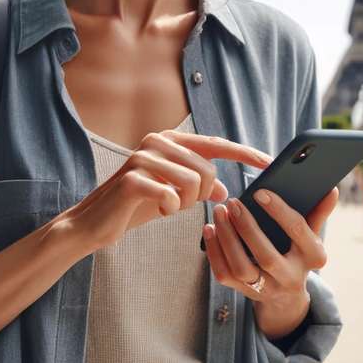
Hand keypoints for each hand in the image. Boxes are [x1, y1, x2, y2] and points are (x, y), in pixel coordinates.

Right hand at [61, 131, 271, 251]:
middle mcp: (157, 141)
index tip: (270, 162)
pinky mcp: (132, 178)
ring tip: (166, 206)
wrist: (93, 223)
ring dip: (184, 204)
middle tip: (180, 203)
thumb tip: (225, 189)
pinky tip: (155, 210)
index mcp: (170, 139)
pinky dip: (169, 210)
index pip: (216, 144)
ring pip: (194, 183)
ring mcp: (143, 157)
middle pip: (208, 169)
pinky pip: (172, 196)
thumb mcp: (174, 194)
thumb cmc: (137, 206)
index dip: (245, 153)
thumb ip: (199, 186)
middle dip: (202, 195)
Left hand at [203, 186, 339, 339]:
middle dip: (247, 228)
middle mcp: (292, 277)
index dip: (279, 210)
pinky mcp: (245, 293)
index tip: (260, 192)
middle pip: (266, 255)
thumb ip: (319, 212)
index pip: (298, 231)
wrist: (286, 294)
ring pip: (241, 268)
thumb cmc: (299, 252)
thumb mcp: (313, 235)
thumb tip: (332, 189)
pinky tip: (209, 230)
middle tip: (233, 203)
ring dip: (227, 239)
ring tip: (219, 213)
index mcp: (314, 258)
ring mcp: (268, 289)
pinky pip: (225, 275)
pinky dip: (214, 252)